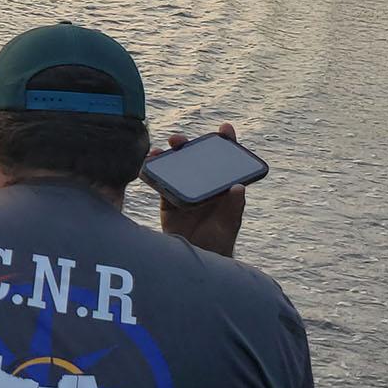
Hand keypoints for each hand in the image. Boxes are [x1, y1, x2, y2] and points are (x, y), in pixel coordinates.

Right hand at [151, 122, 246, 258]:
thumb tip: (239, 187)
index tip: (225, 128)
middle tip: (179, 140)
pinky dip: (153, 172)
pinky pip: (160, 183)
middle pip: (196, 158)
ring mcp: (185, 191)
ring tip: (161, 149)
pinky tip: (148, 164)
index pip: (226, 161)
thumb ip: (233, 208)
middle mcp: (203, 185)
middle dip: (188, 145)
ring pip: (177, 167)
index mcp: (222, 188)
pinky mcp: (169, 200)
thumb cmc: (217, 243)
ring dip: (169, 155)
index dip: (227, 142)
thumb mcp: (227, 226)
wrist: (195, 260)